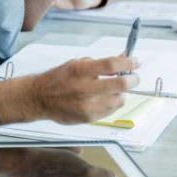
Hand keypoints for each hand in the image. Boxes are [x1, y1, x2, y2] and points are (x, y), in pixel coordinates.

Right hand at [19, 56, 138, 124]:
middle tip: (133, 77)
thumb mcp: (76, 64)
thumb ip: (99, 63)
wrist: (39, 98)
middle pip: (119, 85)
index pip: (111, 65)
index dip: (128, 63)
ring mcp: (87, 106)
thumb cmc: (59, 78)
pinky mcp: (89, 118)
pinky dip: (113, 103)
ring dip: (122, 93)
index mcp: (79, 71)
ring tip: (115, 89)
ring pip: (119, 100)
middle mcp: (84, 89)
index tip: (136, 62)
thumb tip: (123, 59)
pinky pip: (111, 110)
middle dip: (132, 80)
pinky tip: (106, 98)